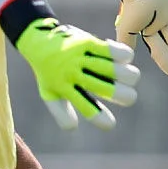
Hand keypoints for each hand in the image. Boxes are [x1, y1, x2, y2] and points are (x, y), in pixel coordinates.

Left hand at [14, 19, 140, 130]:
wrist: (38, 41)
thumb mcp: (49, 92)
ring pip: (116, 71)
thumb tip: (73, 127)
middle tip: (127, 96)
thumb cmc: (48, 72)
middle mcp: (72, 75)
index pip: (86, 109)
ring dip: (130, 76)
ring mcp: (80, 58)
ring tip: (130, 77)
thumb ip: (61, 112)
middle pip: (109, 90)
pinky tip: (123, 60)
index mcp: (64, 89)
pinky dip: (125, 57)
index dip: (101, 119)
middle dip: (127, 97)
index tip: (110, 124)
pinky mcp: (87, 42)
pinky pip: (115, 52)